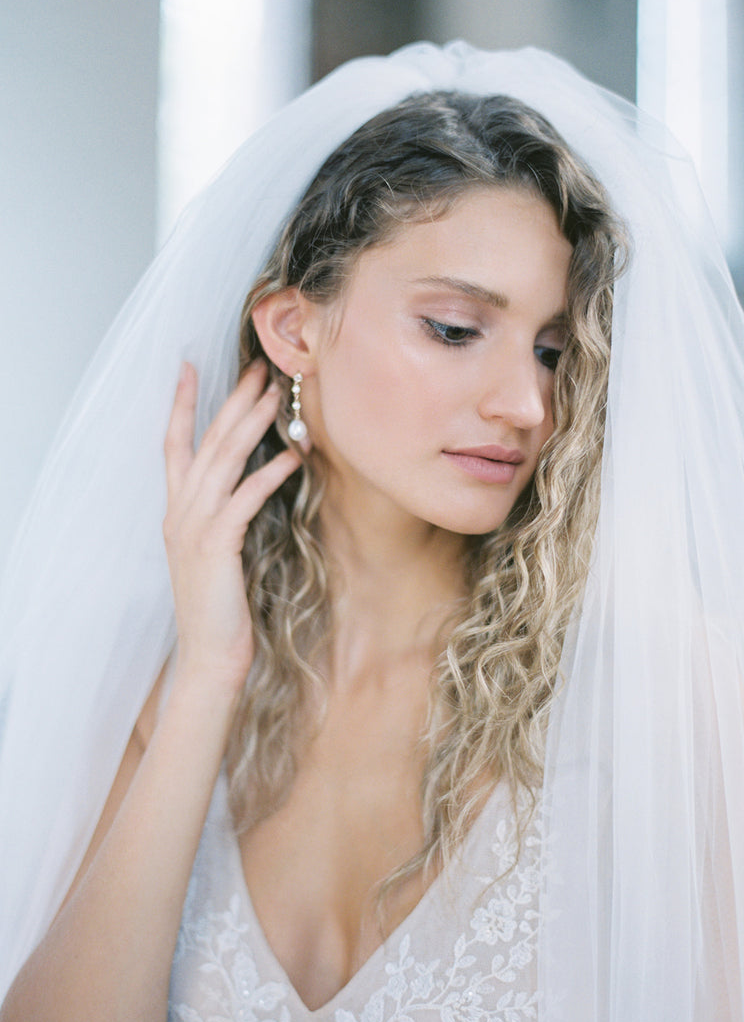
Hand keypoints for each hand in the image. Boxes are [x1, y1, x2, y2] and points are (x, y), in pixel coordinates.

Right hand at [162, 361, 301, 691]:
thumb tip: (251, 481)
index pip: (173, 444)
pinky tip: (292, 455)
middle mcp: (180, 512)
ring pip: (223, 461)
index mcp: (177, 511)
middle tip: (259, 368)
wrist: (210, 656)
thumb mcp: (218, 552)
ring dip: (251, 424)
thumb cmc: (220, 607)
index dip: (180, 404)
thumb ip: (226, 515)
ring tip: (275, 395)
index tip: (188, 366)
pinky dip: (269, 472)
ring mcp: (194, 527)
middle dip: (232, 401)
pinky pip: (246, 498)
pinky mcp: (216, 545)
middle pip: (206, 442)